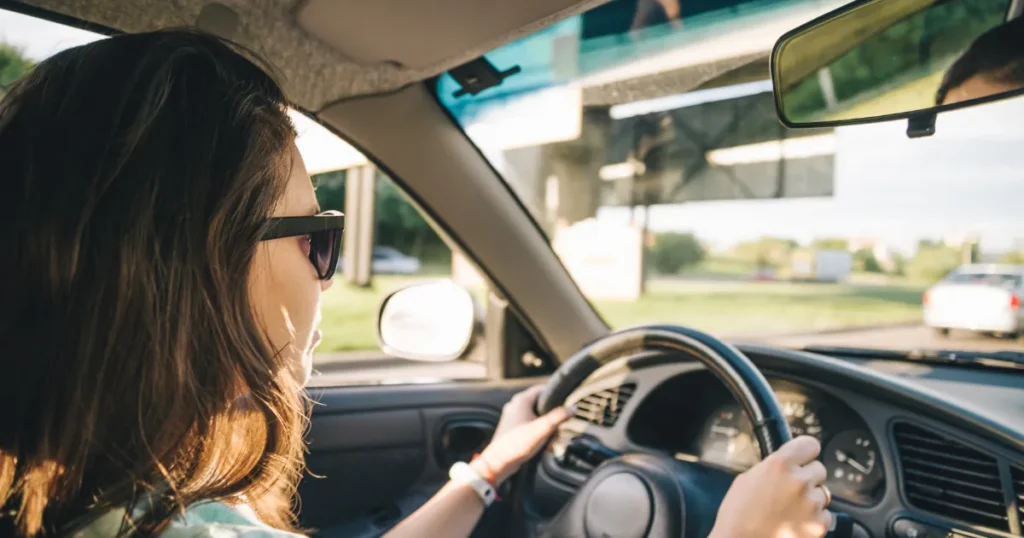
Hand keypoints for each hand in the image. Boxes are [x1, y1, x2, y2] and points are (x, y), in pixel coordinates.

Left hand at [473, 385, 571, 483]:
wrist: (499, 462)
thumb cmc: (518, 444)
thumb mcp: (543, 428)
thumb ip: (559, 416)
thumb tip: (572, 408)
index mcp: (521, 400)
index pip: (542, 389)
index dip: (555, 396)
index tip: (564, 406)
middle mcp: (515, 406)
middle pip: (541, 407)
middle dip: (552, 422)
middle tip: (557, 433)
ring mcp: (512, 418)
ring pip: (536, 419)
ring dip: (546, 431)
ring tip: (550, 444)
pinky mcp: (512, 429)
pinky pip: (530, 428)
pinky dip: (538, 435)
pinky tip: (543, 447)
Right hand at [710, 436, 831, 537]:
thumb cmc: (738, 514)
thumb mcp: (748, 479)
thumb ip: (772, 467)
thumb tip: (786, 463)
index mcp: (780, 464)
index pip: (810, 445)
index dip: (805, 453)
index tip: (803, 458)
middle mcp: (798, 481)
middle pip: (820, 469)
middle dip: (808, 477)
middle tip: (791, 489)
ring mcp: (811, 504)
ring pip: (823, 492)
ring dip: (811, 498)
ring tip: (790, 509)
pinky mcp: (818, 525)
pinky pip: (825, 515)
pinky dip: (814, 519)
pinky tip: (794, 522)